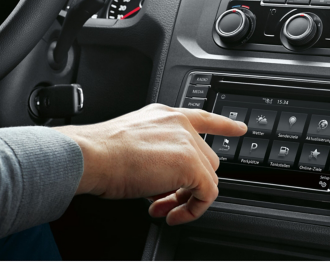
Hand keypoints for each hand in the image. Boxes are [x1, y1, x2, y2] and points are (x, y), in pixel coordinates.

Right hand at [54, 103, 246, 224]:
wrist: (90, 155)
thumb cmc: (98, 153)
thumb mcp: (132, 144)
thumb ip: (155, 153)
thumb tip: (162, 182)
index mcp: (165, 115)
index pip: (203, 118)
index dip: (224, 125)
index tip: (239, 128)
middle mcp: (179, 124)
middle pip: (205, 159)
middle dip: (187, 184)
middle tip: (164, 201)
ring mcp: (187, 142)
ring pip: (207, 177)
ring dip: (187, 199)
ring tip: (163, 209)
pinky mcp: (191, 164)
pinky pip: (206, 194)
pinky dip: (192, 210)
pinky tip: (172, 215)